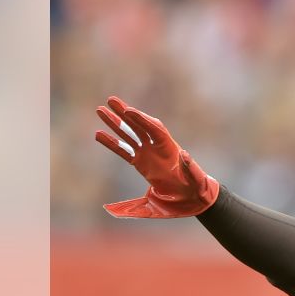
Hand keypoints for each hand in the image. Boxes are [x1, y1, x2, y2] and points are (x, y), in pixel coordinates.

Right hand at [94, 95, 219, 217]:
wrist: (190, 195)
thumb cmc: (196, 185)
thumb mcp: (196, 177)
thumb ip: (190, 168)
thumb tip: (185, 154)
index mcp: (170, 146)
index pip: (154, 128)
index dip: (142, 119)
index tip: (128, 110)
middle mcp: (157, 146)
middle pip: (139, 125)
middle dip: (125, 113)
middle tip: (111, 100)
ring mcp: (148, 153)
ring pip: (128, 135)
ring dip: (114, 123)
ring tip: (100, 110)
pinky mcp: (140, 163)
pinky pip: (123, 151)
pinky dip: (111, 143)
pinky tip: (98, 134)